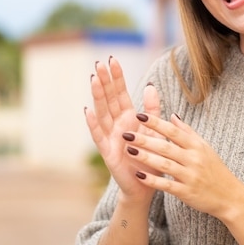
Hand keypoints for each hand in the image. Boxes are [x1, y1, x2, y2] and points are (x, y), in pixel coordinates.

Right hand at [84, 57, 162, 203]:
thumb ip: (152, 109)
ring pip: (102, 112)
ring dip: (97, 96)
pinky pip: (98, 135)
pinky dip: (93, 124)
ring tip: (93, 80)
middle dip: (105, 81)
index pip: (121, 93)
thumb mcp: (156, 130)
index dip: (117, 77)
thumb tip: (151, 85)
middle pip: (109, 99)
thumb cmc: (150, 157)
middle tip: (99, 63)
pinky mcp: (107, 151)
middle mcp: (117, 124)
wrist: (146, 184)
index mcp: (129, 117)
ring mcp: (110, 137)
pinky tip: (88, 111)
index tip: (112, 59)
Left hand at [121, 113, 243, 219]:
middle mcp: (193, 159)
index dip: (156, 123)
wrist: (229, 196)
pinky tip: (138, 176)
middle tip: (126, 134)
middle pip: (166, 146)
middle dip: (145, 139)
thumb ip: (187, 131)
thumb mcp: (204, 147)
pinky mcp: (187, 192)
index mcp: (196, 146)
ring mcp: (190, 176)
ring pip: (165, 165)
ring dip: (145, 158)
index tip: (139, 115)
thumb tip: (172, 115)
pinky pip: (167, 185)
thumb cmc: (214, 169)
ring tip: (129, 151)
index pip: (173, 131)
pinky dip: (153, 180)